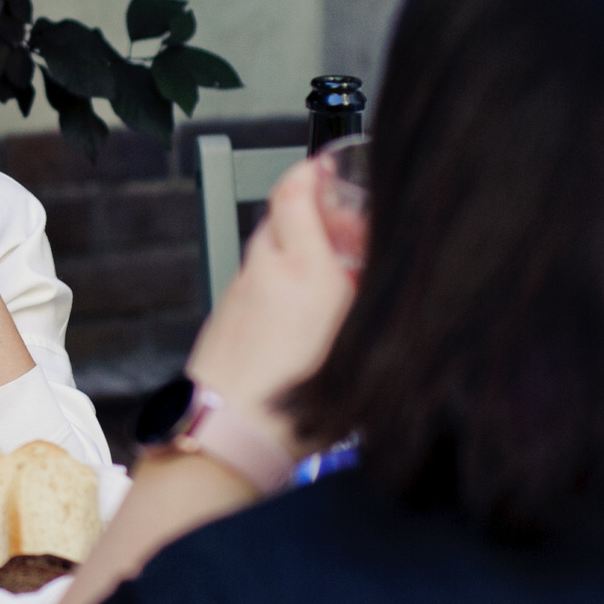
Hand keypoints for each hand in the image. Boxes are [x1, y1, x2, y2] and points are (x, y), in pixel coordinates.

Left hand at [185, 157, 355, 452]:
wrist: (228, 437)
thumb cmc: (296, 404)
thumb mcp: (360, 348)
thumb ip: (372, 303)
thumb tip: (379, 280)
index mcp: (306, 269)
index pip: (297, 190)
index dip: (313, 169)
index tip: (328, 165)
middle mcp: (267, 270)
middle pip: (281, 214)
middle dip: (310, 209)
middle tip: (340, 223)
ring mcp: (239, 291)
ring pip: (266, 248)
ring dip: (292, 247)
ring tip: (322, 274)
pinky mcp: (224, 316)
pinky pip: (253, 282)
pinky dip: (273, 281)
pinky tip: (294, 313)